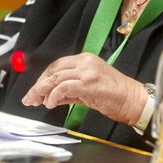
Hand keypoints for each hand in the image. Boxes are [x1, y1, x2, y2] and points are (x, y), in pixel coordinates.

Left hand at [21, 53, 146, 125]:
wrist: (132, 99)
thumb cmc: (114, 95)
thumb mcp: (88, 90)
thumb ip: (69, 90)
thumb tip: (50, 96)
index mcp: (85, 59)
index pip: (57, 66)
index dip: (43, 79)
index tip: (35, 91)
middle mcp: (85, 61)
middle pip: (53, 70)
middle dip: (38, 85)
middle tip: (29, 98)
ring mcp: (87, 71)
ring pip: (55, 78)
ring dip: (42, 91)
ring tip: (36, 102)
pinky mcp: (88, 82)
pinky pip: (63, 87)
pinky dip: (54, 96)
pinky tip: (51, 103)